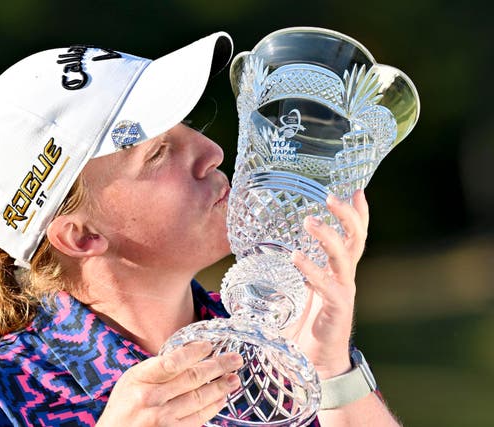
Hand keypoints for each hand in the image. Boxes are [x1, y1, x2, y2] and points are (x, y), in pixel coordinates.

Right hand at [96, 341, 242, 426]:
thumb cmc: (124, 406)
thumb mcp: (132, 380)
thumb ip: (157, 369)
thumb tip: (190, 353)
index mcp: (140, 378)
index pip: (173, 361)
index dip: (194, 352)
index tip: (209, 346)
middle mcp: (151, 398)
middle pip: (192, 378)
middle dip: (217, 366)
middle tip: (235, 359)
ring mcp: (162, 419)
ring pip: (199, 398)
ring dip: (221, 386)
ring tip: (234, 378)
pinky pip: (199, 418)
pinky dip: (213, 406)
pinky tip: (221, 398)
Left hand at [284, 190, 368, 378]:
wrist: (317, 365)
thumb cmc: (304, 326)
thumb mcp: (294, 293)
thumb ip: (284, 275)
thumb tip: (253, 258)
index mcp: (336, 271)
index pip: (352, 237)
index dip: (357, 214)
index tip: (356, 190)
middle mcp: (344, 277)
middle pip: (355, 240)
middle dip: (347, 216)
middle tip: (331, 196)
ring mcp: (343, 292)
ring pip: (344, 258)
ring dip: (328, 236)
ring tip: (310, 221)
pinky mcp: (338, 310)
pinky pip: (327, 285)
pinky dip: (312, 270)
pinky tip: (296, 257)